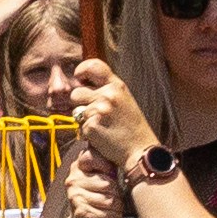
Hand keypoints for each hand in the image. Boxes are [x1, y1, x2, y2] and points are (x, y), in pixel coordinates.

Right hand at [55, 133, 129, 217]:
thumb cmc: (98, 203)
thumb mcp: (103, 181)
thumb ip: (109, 166)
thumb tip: (129, 151)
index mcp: (78, 167)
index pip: (100, 159)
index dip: (111, 172)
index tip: (108, 180)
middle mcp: (73, 179)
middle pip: (110, 184)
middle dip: (116, 196)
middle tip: (108, 202)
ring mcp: (75, 195)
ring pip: (112, 200)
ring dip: (116, 209)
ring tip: (107, 210)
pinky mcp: (81, 212)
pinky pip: (111, 214)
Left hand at [69, 58, 157, 181]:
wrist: (140, 151)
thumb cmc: (132, 128)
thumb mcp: (125, 101)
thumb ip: (107, 90)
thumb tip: (83, 84)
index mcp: (117, 86)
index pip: (93, 66)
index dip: (81, 70)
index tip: (79, 78)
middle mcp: (108, 95)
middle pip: (77, 92)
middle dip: (80, 104)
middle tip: (96, 114)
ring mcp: (99, 110)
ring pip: (76, 111)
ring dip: (83, 119)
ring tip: (101, 125)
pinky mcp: (91, 126)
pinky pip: (79, 127)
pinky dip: (87, 133)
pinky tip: (102, 136)